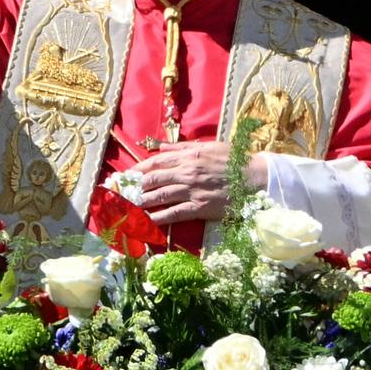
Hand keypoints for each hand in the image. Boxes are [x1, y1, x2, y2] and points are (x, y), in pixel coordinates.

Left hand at [130, 141, 267, 226]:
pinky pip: (173, 213)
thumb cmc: (232, 160)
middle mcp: (186, 172)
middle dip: (132, 187)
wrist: (255, 178)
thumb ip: (181, 148)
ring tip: (123, 208)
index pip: (155, 162)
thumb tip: (159, 147)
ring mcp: (191, 191)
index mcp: (187, 156)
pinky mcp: (199, 208)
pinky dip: (157, 218)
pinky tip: (144, 222)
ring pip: (159, 196)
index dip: (136, 170)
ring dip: (139, 203)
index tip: (123, 176)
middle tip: (116, 194)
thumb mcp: (207, 146)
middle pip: (152, 179)